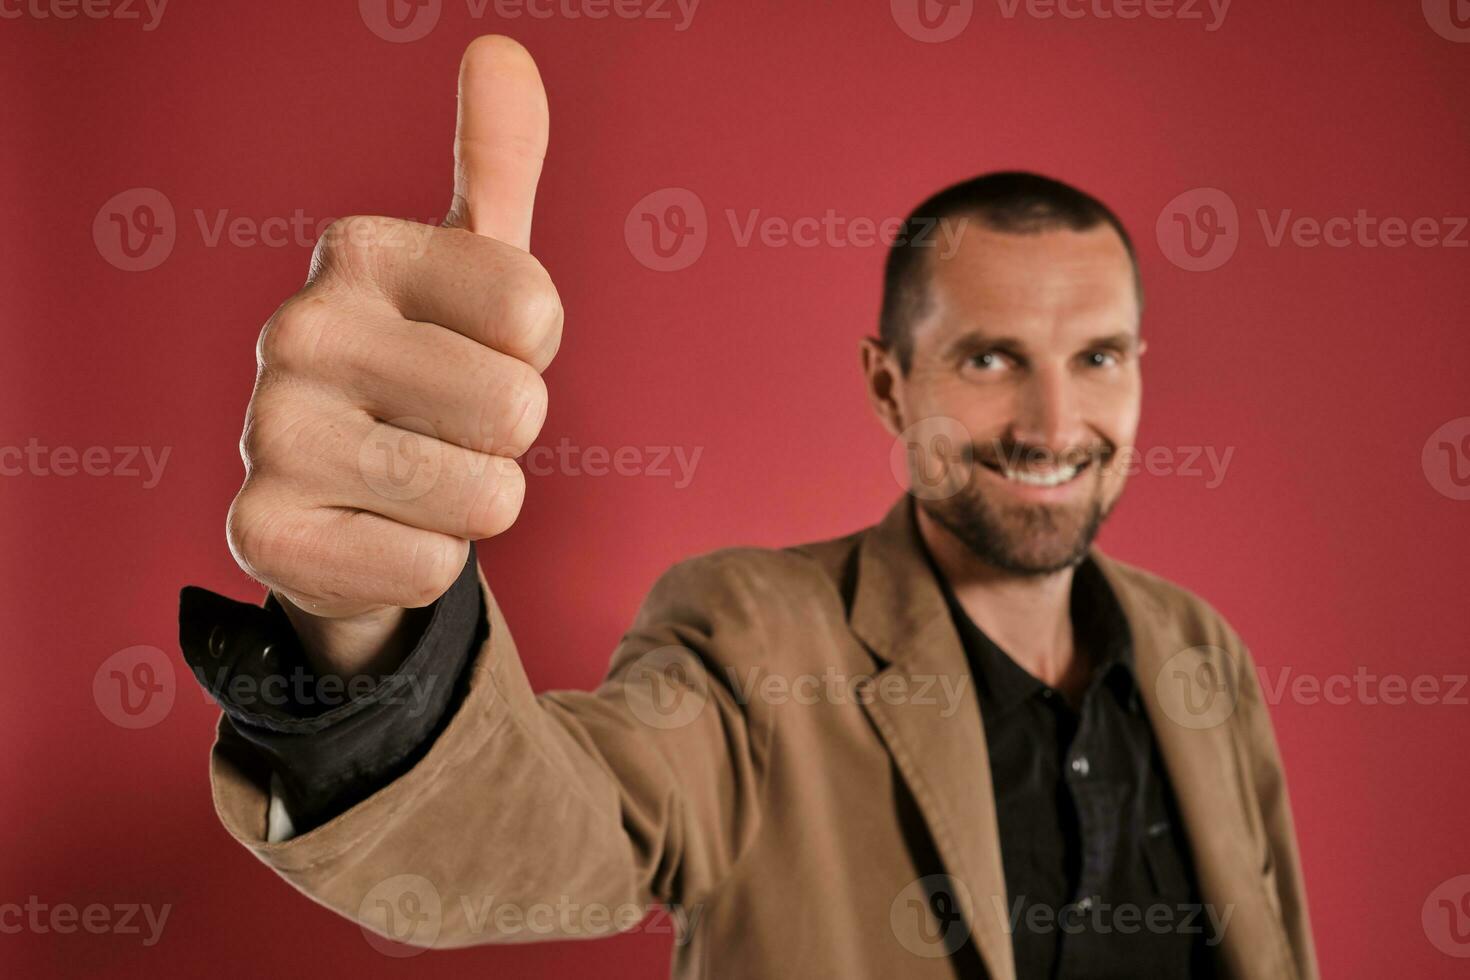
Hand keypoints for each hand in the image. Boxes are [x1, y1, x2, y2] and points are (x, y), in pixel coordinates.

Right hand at [225, 36, 558, 676]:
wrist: (343, 498)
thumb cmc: (429, 369)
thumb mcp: (472, 271)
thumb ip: (498, 167)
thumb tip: (502, 51)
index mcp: (356, 250)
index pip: (537, 310)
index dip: (534, 351)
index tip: (481, 349)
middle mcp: (296, 328)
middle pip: (517, 407)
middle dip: (507, 436)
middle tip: (446, 427)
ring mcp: (268, 433)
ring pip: (484, 496)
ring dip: (474, 502)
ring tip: (414, 479)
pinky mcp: (261, 534)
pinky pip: (432, 568)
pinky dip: (425, 562)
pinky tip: (373, 530)